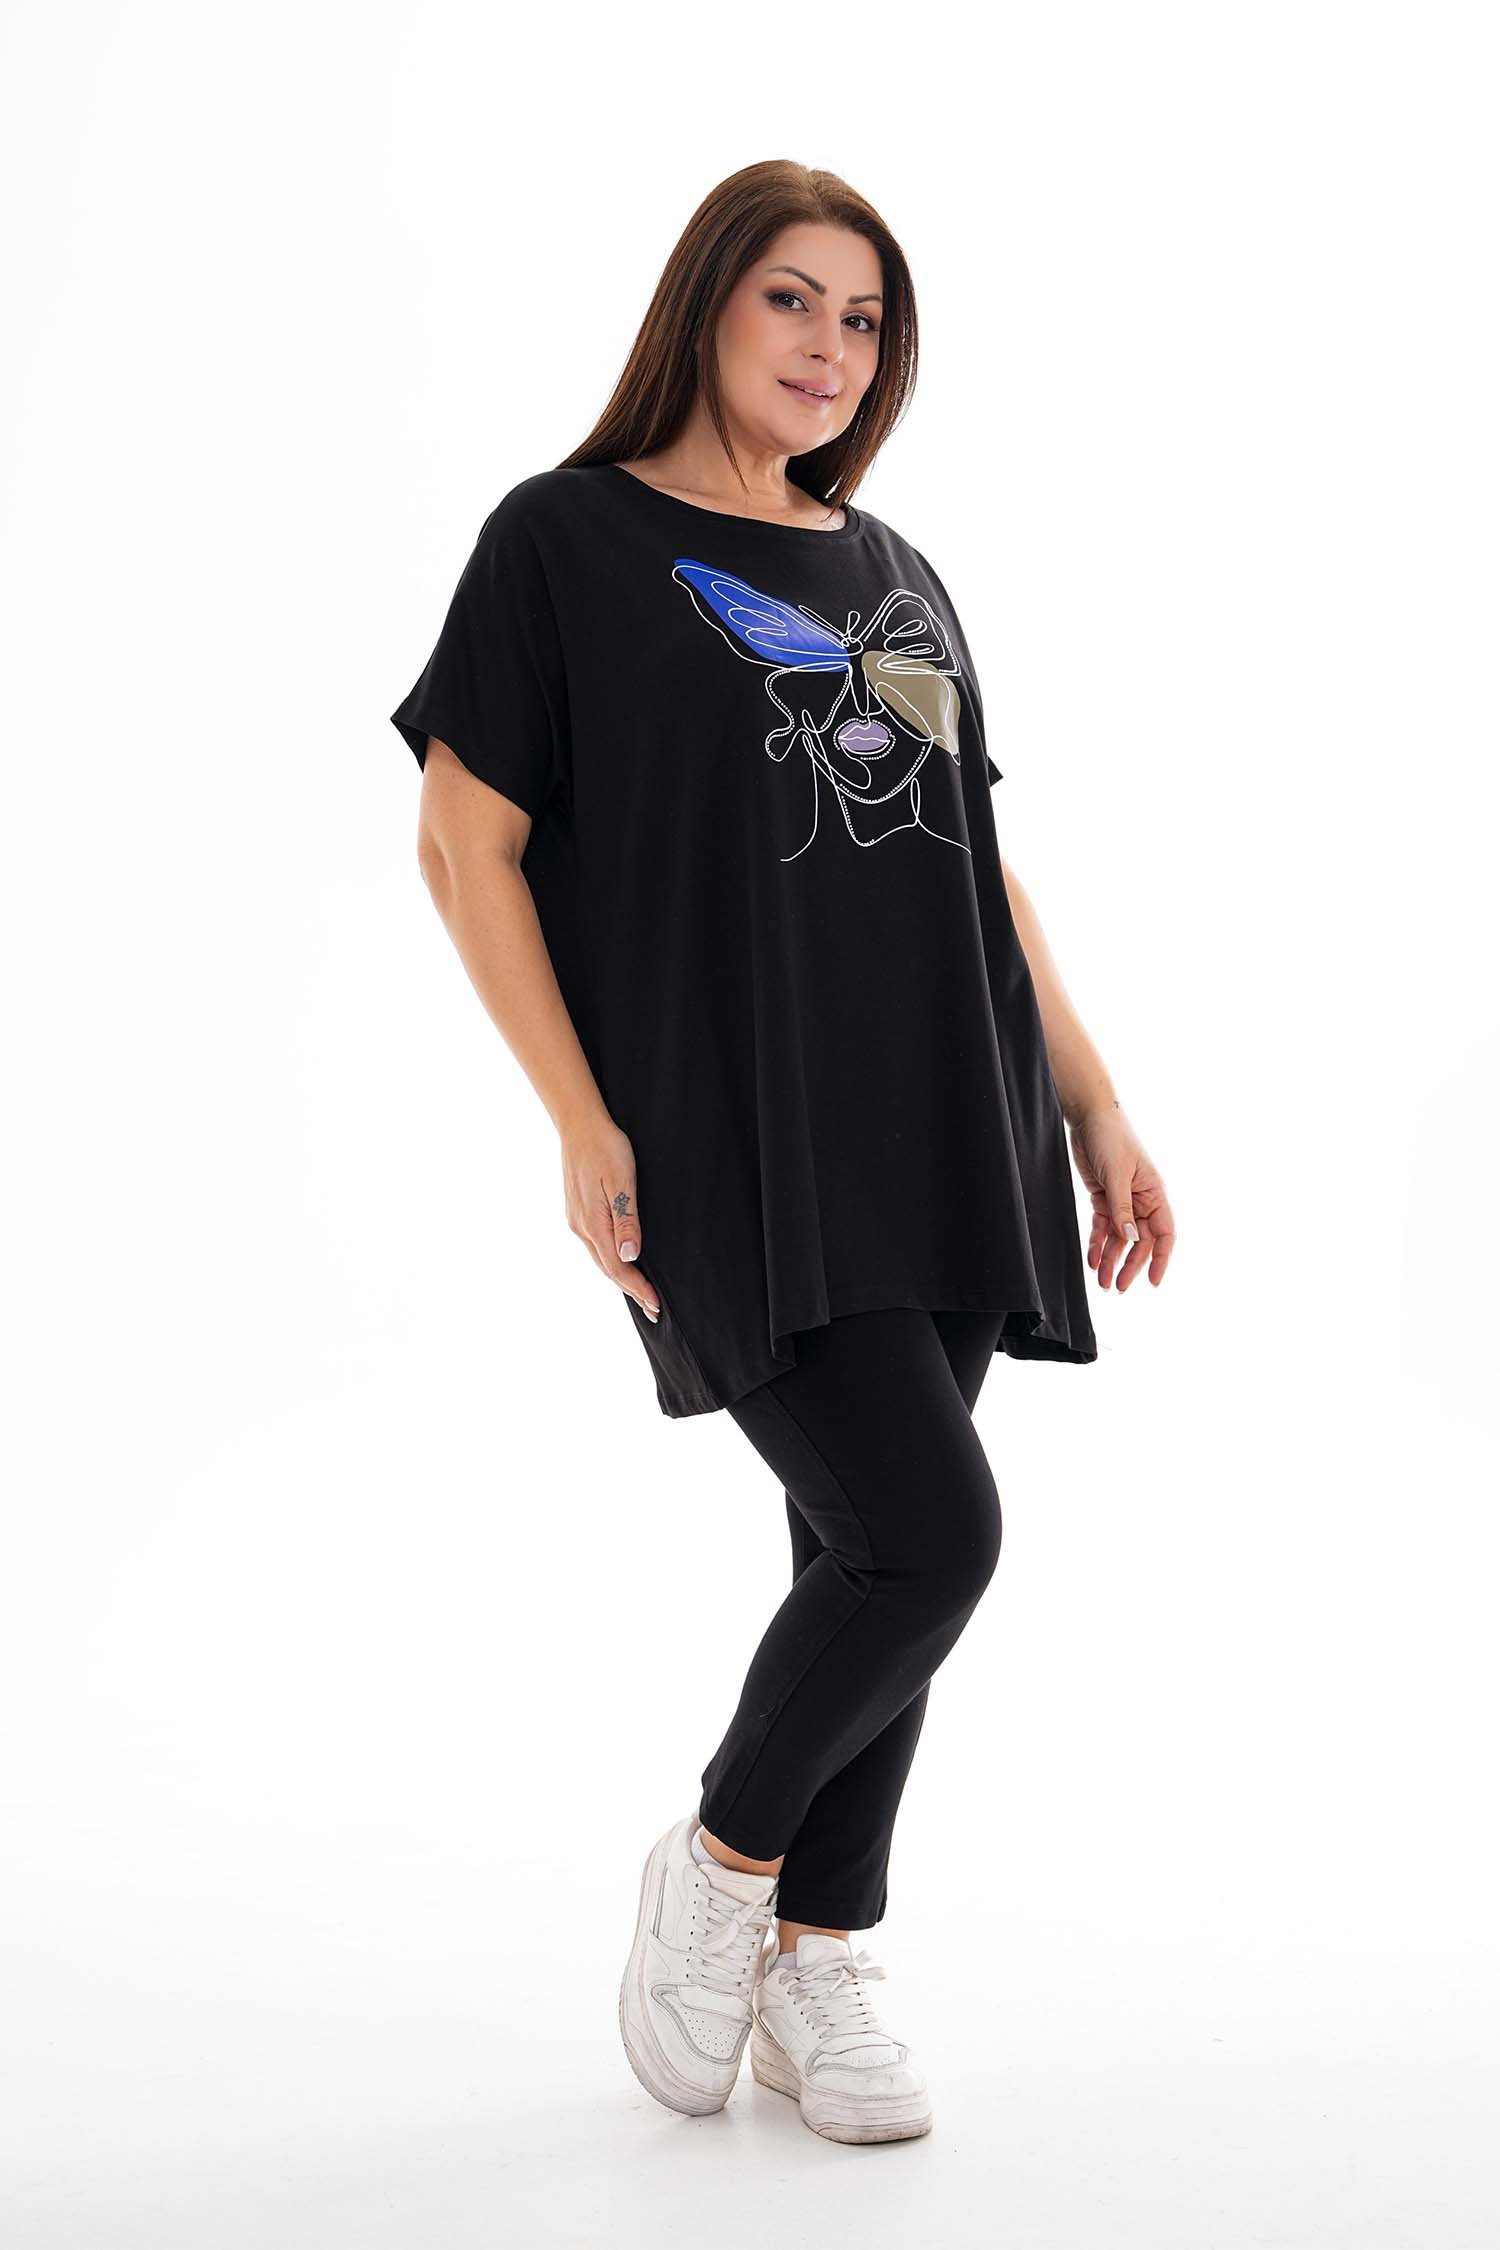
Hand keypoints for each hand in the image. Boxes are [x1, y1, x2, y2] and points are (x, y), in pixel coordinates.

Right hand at [561, 1117, 660, 1321]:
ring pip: (600, 1259)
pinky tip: (620, 1262)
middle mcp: (581, 1227)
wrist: (579, 1125)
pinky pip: (595, 1246)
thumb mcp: (622, 1181)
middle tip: (653, 1309)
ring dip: (620, 1278)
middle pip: (608, 1269)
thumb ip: (626, 1219)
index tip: (656, 1305)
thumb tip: (630, 1257)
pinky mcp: (577, 1212)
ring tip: (640, 1292)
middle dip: (631, 1290)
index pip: (619, 1268)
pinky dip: (609, 1261)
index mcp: (593, 1224)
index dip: (638, 1289)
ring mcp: (576, 1220)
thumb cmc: (606, 1148)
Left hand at [1068, 1101, 1176, 1292]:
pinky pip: (1103, 1227)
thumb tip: (1132, 1239)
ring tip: (1102, 1282)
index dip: (1161, 1258)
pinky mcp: (1103, 1197)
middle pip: (1140, 1241)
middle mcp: (1141, 1200)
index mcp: (1154, 1194)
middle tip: (1117, 1287)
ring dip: (1111, 1259)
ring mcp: (1122, 1200)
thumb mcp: (1117, 1175)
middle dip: (1130, 1265)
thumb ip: (1122, 1208)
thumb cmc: (1111, 1139)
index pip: (1164, 1233)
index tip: (1153, 1282)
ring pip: (1120, 1238)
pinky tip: (1091, 1259)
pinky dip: (1098, 1243)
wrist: (1089, 1117)